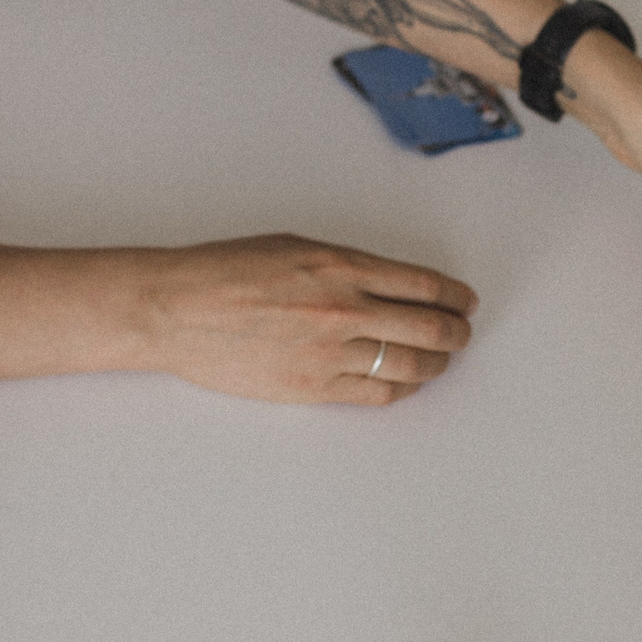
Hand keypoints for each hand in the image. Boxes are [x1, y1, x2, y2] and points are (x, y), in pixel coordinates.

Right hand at [140, 234, 477, 405]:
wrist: (177, 310)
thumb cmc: (224, 273)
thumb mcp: (293, 247)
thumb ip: (344, 266)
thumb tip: (386, 284)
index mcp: (342, 266)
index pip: (423, 285)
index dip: (454, 296)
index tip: (464, 301)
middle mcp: (345, 309)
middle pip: (428, 327)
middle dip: (456, 332)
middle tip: (462, 333)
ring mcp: (331, 352)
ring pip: (410, 365)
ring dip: (436, 363)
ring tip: (441, 360)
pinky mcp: (314, 387)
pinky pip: (376, 394)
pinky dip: (402, 389)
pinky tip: (406, 382)